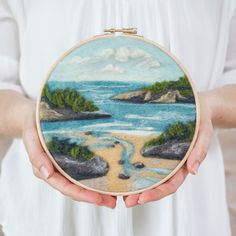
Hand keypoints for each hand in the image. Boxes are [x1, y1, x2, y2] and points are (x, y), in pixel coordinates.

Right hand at [22, 103, 116, 207]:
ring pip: (82, 182)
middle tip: (113, 201)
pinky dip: (96, 175)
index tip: (98, 199)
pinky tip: (109, 176)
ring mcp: (66, 165)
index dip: (82, 194)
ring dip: (98, 189)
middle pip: (77, 188)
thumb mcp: (31, 136)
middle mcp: (58, 170)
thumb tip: (46, 173)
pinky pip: (84, 169)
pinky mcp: (72, 157)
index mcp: (46, 170)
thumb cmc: (32, 125)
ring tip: (116, 194)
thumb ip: (36, 155)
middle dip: (94, 197)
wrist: (34, 116)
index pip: (66, 187)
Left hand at [123, 92, 213, 206]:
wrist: (196, 109)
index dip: (156, 193)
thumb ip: (199, 152)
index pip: (170, 185)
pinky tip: (122, 171)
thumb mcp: (203, 134)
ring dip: (135, 185)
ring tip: (119, 192)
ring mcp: (161, 158)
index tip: (141, 198)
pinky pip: (144, 160)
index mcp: (183, 166)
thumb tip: (193, 171)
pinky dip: (134, 169)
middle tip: (126, 201)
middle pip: (156, 185)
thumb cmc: (200, 121)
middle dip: (141, 194)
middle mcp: (170, 165)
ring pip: (148, 176)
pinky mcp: (153, 149)